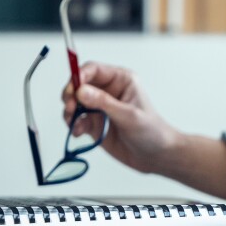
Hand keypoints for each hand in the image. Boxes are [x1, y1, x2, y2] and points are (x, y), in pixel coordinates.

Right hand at [61, 61, 179, 174]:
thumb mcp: (128, 115)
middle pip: (80, 84)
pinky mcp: (94, 123)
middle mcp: (108, 90)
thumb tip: (81, 91)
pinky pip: (77, 119)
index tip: (72, 90)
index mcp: (121, 80)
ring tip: (73, 122)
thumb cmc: (152, 131)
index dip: (79, 76)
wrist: (156, 156)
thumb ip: (103, 103)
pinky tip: (78, 132)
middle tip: (69, 107)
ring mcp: (100, 107)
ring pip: (75, 102)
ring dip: (69, 110)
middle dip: (71, 95)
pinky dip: (73, 124)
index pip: (93, 70)